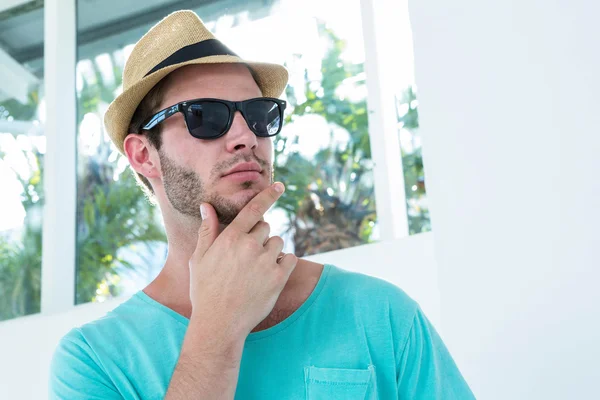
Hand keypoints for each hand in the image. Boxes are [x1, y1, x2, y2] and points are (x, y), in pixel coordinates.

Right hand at [188, 182, 297, 337]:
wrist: (219, 323)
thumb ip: (207, 231)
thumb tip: (206, 206)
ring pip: (278, 243)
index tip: (280, 186)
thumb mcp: (199, 259)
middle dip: (260, 237)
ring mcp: (266, 261)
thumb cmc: (205, 291)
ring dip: (272, 252)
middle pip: (266, 227)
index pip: (254, 209)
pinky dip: (284, 264)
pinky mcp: (279, 277)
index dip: (269, 195)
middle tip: (247, 257)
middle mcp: (250, 246)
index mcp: (231, 238)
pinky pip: (290, 259)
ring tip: (256, 270)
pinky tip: (269, 276)